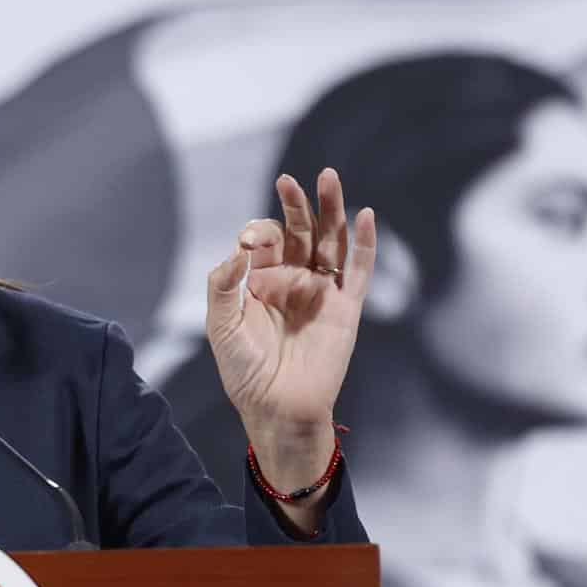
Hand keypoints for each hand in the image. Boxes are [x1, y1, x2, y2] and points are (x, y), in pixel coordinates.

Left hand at [204, 168, 375, 489]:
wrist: (277, 409)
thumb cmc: (245, 372)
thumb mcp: (221, 327)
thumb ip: (222, 286)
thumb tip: (236, 250)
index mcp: (261, 282)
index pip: (266, 242)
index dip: (259, 234)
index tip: (249, 244)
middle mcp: (294, 281)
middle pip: (301, 233)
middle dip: (295, 206)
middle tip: (289, 181)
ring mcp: (322, 292)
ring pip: (331, 242)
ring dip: (332, 210)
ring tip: (328, 178)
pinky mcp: (347, 309)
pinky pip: (359, 271)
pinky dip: (365, 243)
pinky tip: (365, 215)